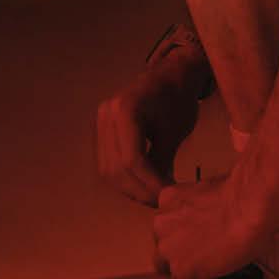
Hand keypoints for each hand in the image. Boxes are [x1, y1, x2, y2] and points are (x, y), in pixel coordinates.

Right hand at [95, 43, 210, 206]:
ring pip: (107, 169)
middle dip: (138, 190)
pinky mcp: (101, 129)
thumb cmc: (177, 100)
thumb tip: (157, 196)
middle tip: (160, 202)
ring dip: (129, 188)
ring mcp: (101, 121)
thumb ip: (161, 163)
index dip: (149, 183)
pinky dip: (124, 177)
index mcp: (126, 109)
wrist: (170, 76)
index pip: (132, 159)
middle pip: (115, 168)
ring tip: (152, 195)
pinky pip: (107, 161)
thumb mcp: (173, 132)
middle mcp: (107, 114)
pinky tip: (143, 185)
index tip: (167, 197)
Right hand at [152, 175, 264, 278]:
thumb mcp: (227, 267)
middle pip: (164, 254)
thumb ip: (205, 268)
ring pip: (162, 228)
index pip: (176, 275)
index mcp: (181, 273)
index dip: (188, 266)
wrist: (247, 205)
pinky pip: (168, 203)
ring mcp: (163, 223)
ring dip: (175, 225)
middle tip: (198, 237)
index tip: (198, 259)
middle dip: (178, 248)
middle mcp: (166, 251)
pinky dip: (178, 202)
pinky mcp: (167, 198)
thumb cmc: (246, 238)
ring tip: (198, 216)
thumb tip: (204, 262)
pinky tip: (196, 200)